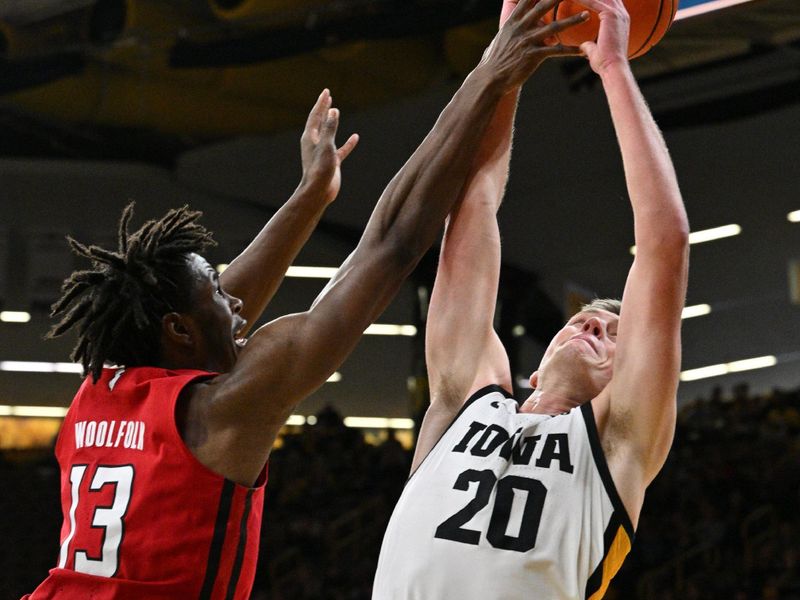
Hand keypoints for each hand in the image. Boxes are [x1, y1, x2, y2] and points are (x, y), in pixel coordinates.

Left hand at [300, 89, 358, 203]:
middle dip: (324, 109)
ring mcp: (323, 153)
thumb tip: (333, 110)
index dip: (321, 103)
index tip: (327, 92)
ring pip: (329, 133)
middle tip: (328, 97)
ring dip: (333, 122)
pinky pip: (341, 149)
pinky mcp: (331, 162)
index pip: (315, 115)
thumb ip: (330, 128)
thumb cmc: (320, 169)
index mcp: (310, 137)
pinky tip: (355, 137)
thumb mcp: (326, 145)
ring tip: (336, 112)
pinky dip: (347, 143)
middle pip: (319, 122)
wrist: (319, 191)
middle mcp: (315, 143)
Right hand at [478, 0, 588, 89]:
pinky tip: (581, 51)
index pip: (527, 0)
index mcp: (512, 22)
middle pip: (543, 6)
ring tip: (587, 16)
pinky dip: (569, 51)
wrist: (489, 80)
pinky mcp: (532, 56)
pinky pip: (555, 51)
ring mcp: (526, 41)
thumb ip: (511, 31)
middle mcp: (520, 28)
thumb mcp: (501, 41)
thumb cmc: (493, 62)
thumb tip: (512, 28)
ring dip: (572, 21)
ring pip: (554, 27)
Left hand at [574, 0, 629, 74]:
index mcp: (620, 20)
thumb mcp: (595, 51)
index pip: (608, 1)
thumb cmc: (605, 64)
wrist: (613, 69)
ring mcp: (618, 13)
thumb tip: (583, 46)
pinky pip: (594, 1)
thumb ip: (590, 45)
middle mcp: (621, 14)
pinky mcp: (611, 15)